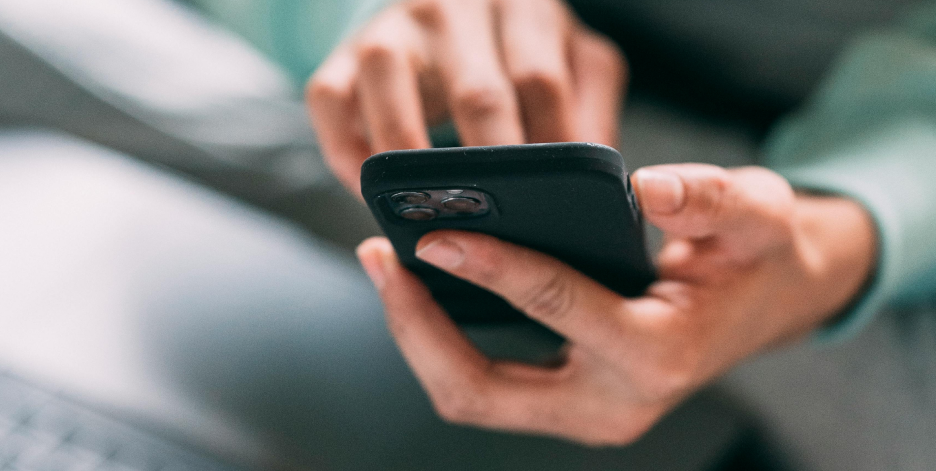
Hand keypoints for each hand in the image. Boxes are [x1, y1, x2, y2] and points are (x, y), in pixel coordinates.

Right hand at [306, 0, 626, 193]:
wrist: (445, 10)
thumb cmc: (517, 52)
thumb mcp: (571, 62)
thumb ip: (591, 111)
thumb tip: (605, 187)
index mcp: (523, 6)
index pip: (541, 80)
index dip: (550, 151)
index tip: (557, 208)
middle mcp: (455, 6)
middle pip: (477, 92)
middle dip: (490, 171)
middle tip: (502, 230)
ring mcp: (394, 26)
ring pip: (391, 85)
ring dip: (410, 161)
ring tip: (430, 216)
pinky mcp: (343, 52)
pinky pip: (330, 100)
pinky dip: (347, 152)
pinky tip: (372, 192)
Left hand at [356, 164, 876, 444]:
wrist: (769, 303)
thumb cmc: (757, 255)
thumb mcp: (758, 213)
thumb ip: (712, 198)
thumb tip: (646, 187)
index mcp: (658, 355)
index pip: (555, 306)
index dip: (490, 267)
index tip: (434, 234)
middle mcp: (613, 404)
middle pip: (482, 390)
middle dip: (418, 327)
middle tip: (380, 256)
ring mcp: (586, 414)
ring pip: (472, 397)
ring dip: (419, 337)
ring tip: (388, 266)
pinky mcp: (567, 404)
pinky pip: (485, 386)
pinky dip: (443, 342)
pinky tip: (426, 286)